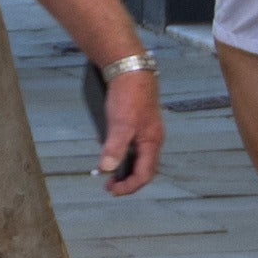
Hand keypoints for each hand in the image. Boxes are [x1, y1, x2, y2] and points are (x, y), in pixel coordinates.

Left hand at [94, 62, 167, 193]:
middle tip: (108, 184)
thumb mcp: (119, 124)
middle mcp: (151, 137)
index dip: (129, 186)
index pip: (144, 174)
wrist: (129, 66)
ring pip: (136, 154)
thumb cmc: (129, 94)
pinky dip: (119, 148)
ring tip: (106, 165)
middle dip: (126, 178)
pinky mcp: (136, 119)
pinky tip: (105, 142)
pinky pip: (130, 141)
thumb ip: (114, 148)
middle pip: (142, 167)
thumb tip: (107, 169)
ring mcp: (144, 128)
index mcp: (152, 141)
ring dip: (122, 163)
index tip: (111, 190)